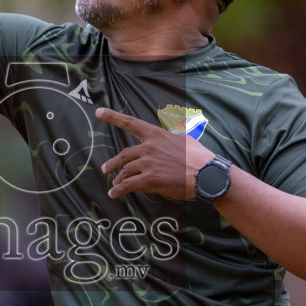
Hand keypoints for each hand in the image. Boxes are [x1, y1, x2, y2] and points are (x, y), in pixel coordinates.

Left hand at [96, 108, 215, 199]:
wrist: (206, 174)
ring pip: (125, 171)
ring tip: (114, 185)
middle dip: (113, 163)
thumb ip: (169, 140)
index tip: (99, 112)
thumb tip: (167, 141)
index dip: (113, 117)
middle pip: (124, 155)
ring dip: (118, 179)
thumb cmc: (199, 157)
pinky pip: (128, 185)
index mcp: (156, 135)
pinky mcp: (149, 179)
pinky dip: (118, 190)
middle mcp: (149, 147)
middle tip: (106, 168)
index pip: (131, 123)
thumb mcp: (183, 140)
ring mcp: (148, 163)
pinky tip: (114, 194)